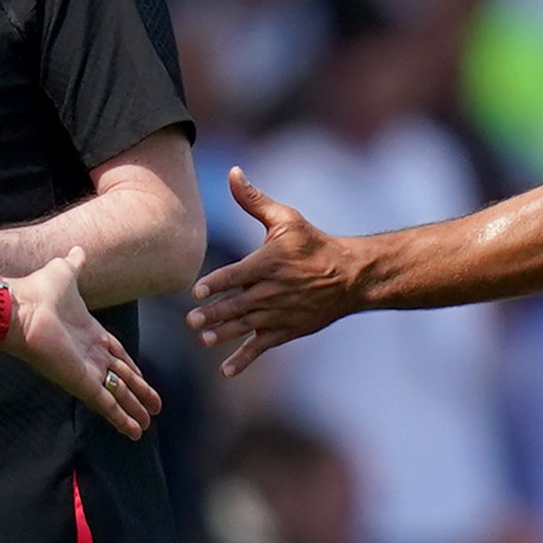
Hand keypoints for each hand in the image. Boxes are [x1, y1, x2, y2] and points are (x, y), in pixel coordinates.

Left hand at [2, 252, 160, 438]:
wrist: (20, 308)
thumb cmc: (38, 291)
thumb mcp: (65, 273)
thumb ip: (75, 265)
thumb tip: (79, 251)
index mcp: (88, 333)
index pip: (115, 354)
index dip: (130, 366)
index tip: (141, 376)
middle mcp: (88, 355)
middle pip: (120, 378)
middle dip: (137, 393)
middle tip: (153, 407)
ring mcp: (85, 371)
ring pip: (116, 394)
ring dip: (133, 410)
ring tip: (146, 425)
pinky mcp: (81, 382)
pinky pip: (106, 403)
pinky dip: (121, 418)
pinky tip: (134, 431)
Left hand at [184, 170, 359, 376]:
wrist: (350, 276)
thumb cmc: (314, 244)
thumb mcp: (286, 218)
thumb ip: (254, 199)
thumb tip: (232, 172)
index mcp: (269, 263)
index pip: (236, 274)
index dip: (217, 283)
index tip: (198, 291)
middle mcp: (272, 291)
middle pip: (237, 304)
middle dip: (214, 314)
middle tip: (192, 321)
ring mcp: (279, 314)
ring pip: (246, 326)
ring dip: (224, 334)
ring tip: (204, 339)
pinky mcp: (286, 330)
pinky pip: (261, 347)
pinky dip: (243, 360)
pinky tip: (225, 371)